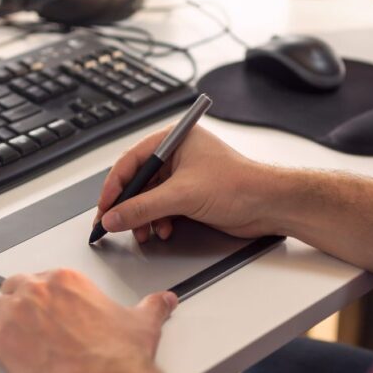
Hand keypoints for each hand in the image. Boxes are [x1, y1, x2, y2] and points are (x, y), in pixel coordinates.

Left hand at [0, 269, 177, 372]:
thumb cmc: (119, 355)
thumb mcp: (141, 323)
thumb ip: (151, 307)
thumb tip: (164, 301)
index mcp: (67, 280)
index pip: (41, 279)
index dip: (43, 297)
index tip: (50, 312)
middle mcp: (38, 290)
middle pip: (13, 288)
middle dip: (19, 305)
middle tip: (33, 328)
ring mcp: (16, 314)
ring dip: (6, 327)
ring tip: (24, 347)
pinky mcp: (2, 341)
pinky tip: (16, 360)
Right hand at [96, 124, 280, 242]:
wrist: (268, 204)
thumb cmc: (238, 185)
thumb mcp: (182, 196)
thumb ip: (142, 208)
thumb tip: (114, 216)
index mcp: (173, 140)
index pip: (131, 161)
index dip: (114, 186)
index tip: (104, 208)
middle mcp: (177, 155)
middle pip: (138, 181)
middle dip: (128, 206)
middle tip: (114, 224)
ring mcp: (184, 175)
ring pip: (149, 197)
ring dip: (143, 217)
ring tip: (143, 232)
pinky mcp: (191, 194)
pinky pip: (163, 207)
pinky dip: (159, 221)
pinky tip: (163, 230)